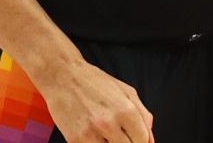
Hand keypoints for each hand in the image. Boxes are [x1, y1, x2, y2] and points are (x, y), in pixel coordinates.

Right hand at [39, 60, 154, 142]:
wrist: (62, 76)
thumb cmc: (94, 82)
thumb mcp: (125, 91)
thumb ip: (142, 114)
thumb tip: (151, 139)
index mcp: (126, 110)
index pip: (143, 140)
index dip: (142, 141)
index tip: (134, 138)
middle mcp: (110, 123)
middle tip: (118, 134)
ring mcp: (91, 133)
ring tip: (106, 134)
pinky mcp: (75, 140)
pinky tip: (94, 136)